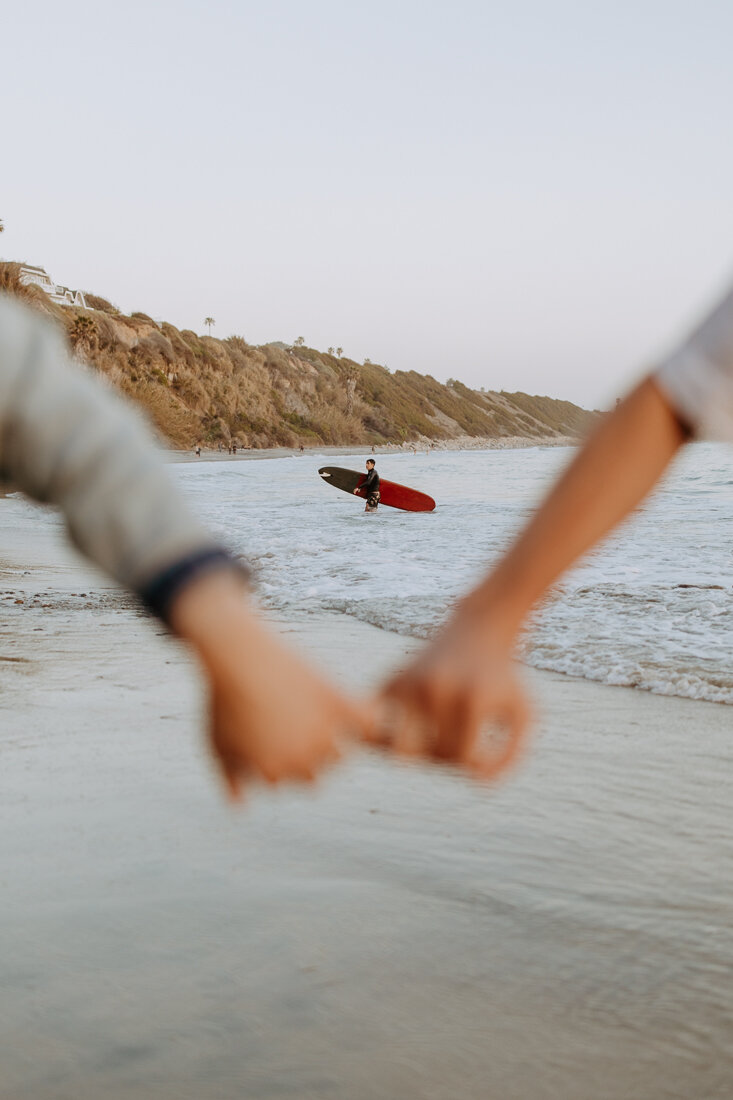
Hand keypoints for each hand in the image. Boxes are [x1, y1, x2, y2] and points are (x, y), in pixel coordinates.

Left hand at [170, 571, 362, 798]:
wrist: (238, 655)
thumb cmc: (223, 699)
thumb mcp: (217, 743)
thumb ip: (229, 779)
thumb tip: (242, 806)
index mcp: (273, 773)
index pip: (286, 782)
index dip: (277, 761)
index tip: (268, 735)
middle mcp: (302, 759)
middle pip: (314, 775)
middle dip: (302, 758)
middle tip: (290, 727)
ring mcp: (323, 734)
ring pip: (340, 757)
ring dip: (332, 746)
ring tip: (314, 721)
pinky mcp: (338, 704)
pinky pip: (367, 723)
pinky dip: (370, 721)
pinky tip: (365, 714)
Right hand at [371, 601, 531, 780]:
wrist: (479, 630)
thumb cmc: (503, 679)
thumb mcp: (522, 715)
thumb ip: (509, 757)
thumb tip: (475, 782)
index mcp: (471, 700)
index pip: (459, 757)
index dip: (470, 762)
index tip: (480, 747)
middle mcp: (435, 690)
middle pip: (426, 755)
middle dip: (440, 758)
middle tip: (452, 742)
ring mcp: (409, 683)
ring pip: (392, 747)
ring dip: (409, 753)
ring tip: (426, 741)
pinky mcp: (390, 680)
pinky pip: (378, 727)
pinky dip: (391, 734)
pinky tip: (414, 724)